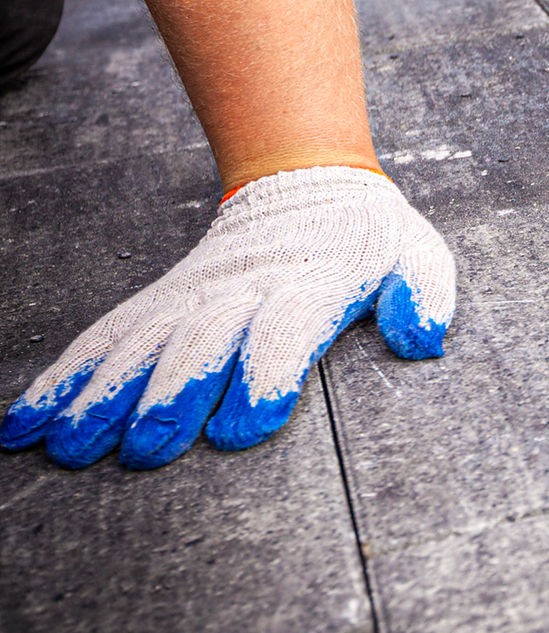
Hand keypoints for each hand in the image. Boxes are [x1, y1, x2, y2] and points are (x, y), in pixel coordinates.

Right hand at [2, 166, 455, 469]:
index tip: (244, 428)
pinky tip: (27, 422)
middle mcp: (241, 290)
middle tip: (145, 452)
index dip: (264, 377)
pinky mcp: (162, 302)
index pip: (284, 330)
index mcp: (310, 283)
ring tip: (69, 447)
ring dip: (100, 396)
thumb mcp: (418, 254)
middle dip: (171, 398)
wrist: (310, 180)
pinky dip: (63, 378)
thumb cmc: (371, 238)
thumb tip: (424, 338)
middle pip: (200, 344)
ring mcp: (193, 296)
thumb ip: (425, 294)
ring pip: (140, 346)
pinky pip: (107, 338)